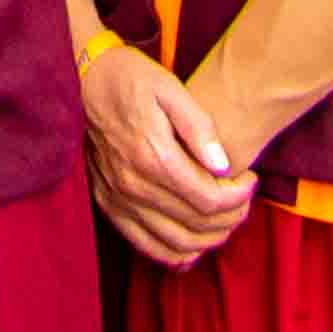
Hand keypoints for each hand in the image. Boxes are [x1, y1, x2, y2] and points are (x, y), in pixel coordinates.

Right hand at [78, 30, 255, 268]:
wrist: (81, 79)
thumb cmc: (129, 78)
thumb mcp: (169, 87)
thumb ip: (199, 126)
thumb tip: (224, 166)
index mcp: (153, 155)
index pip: (209, 199)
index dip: (239, 197)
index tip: (251, 180)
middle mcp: (134, 185)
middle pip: (197, 225)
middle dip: (231, 217)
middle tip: (244, 199)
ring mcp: (118, 199)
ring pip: (176, 244)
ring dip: (210, 239)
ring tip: (226, 218)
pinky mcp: (108, 205)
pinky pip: (147, 246)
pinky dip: (176, 254)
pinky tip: (194, 243)